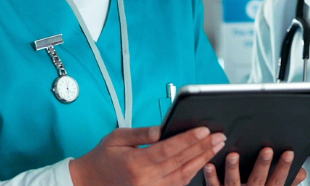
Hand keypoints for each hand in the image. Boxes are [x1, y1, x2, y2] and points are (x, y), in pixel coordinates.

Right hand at [70, 126, 225, 185]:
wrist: (89, 183)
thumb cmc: (103, 158)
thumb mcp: (117, 138)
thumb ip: (142, 133)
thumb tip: (162, 128)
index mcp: (136, 163)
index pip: (169, 149)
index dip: (189, 139)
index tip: (205, 129)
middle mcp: (146, 180)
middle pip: (181, 162)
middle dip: (203, 148)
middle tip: (220, 136)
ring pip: (184, 175)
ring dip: (202, 160)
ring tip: (216, 146)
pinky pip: (178, 185)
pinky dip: (192, 173)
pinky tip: (203, 161)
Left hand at [202, 148, 306, 185]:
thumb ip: (289, 183)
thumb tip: (301, 172)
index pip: (278, 180)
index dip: (284, 167)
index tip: (289, 152)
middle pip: (258, 180)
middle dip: (262, 165)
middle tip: (266, 150)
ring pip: (233, 183)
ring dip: (233, 169)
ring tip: (233, 155)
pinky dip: (211, 177)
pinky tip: (209, 166)